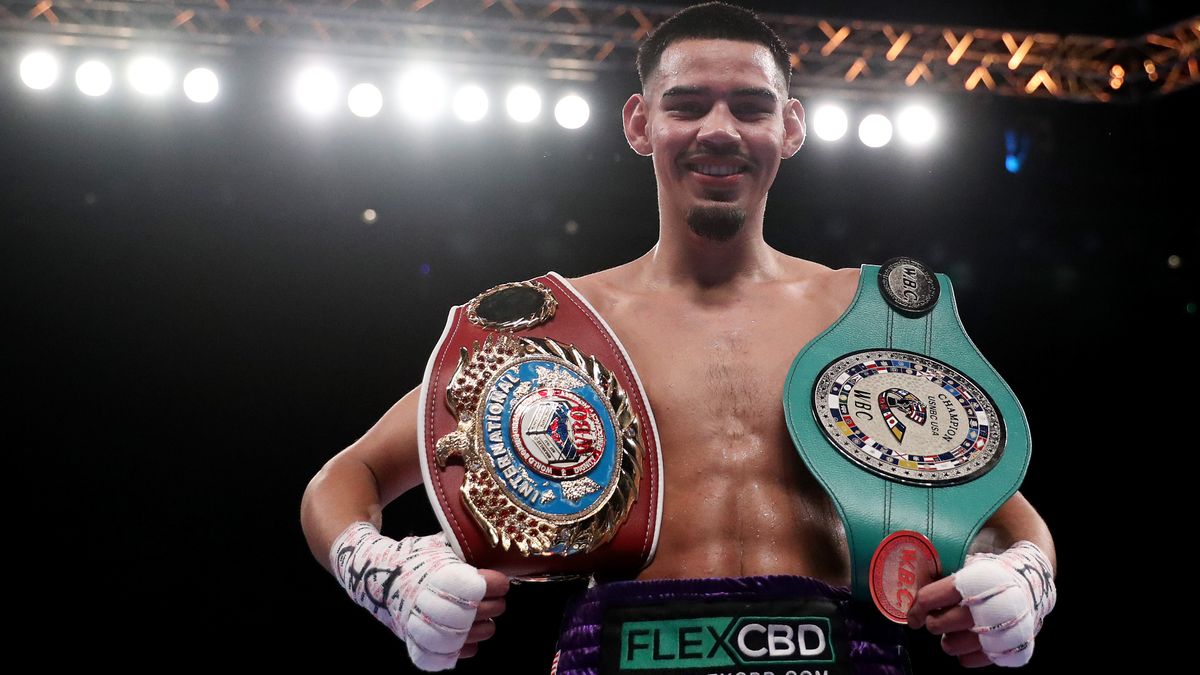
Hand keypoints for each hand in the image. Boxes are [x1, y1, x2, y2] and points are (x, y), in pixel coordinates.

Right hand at [329, 522, 510, 670]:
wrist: (379, 580)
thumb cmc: (414, 560)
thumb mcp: (439, 546)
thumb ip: (466, 550)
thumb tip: (495, 545)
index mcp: (450, 578)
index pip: (492, 585)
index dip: (499, 583)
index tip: (498, 581)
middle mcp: (445, 607)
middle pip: (492, 609)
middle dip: (497, 602)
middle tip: (490, 597)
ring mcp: (436, 631)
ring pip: (484, 632)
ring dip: (487, 623)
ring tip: (478, 614)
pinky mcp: (428, 648)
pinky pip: (464, 652)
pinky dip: (469, 644)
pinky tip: (464, 632)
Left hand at [906, 541, 1055, 668]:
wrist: (1031, 584)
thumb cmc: (991, 576)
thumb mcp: (968, 565)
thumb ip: (941, 576)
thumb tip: (908, 588)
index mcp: (974, 582)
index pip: (930, 598)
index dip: (916, 608)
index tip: (912, 616)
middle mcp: (989, 608)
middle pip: (938, 625)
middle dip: (933, 622)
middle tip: (937, 618)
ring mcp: (1001, 632)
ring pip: (951, 646)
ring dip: (948, 638)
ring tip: (956, 628)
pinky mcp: (1009, 650)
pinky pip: (970, 660)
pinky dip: (965, 652)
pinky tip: (970, 638)